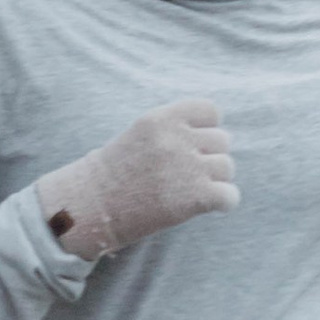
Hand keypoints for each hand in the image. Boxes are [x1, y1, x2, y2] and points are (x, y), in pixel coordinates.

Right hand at [38, 101, 236, 261]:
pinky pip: (230, 196)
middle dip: (209, 157)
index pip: (211, 111)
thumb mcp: (140, 136)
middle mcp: (176, 139)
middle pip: (222, 141)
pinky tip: (207, 207)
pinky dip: (223, 203)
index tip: (195, 145)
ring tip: (191, 191)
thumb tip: (214, 135)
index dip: (207, 129)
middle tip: (188, 175)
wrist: (89, 208)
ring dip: (216, 181)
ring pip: (227, 168)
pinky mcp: (195, 198)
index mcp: (161, 119)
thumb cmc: (113, 174)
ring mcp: (187, 168)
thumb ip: (173, 130)